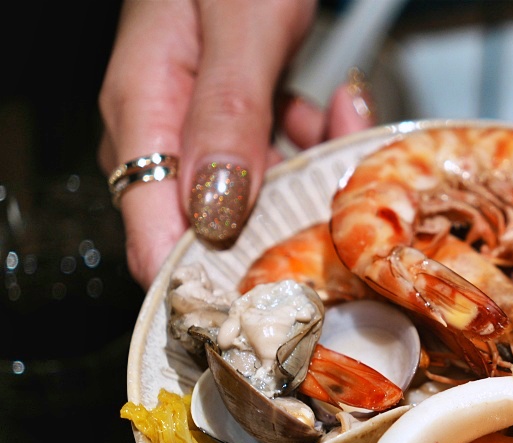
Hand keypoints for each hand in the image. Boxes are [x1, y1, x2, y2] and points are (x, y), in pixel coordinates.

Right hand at [98, 0, 373, 289]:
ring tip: (340, 126)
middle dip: (277, 219)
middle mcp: (166, 124)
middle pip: (211, 220)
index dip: (196, 284)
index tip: (255, 314)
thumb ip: (225, 117)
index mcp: (142, 107)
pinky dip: (316, 140)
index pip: (148, 230)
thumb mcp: (238, 28)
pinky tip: (337, 108)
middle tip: (325, 196)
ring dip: (309, 171)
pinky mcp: (243, 111)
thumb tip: (213, 214)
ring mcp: (206, 119)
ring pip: (259, 187)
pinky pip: (280, 152)